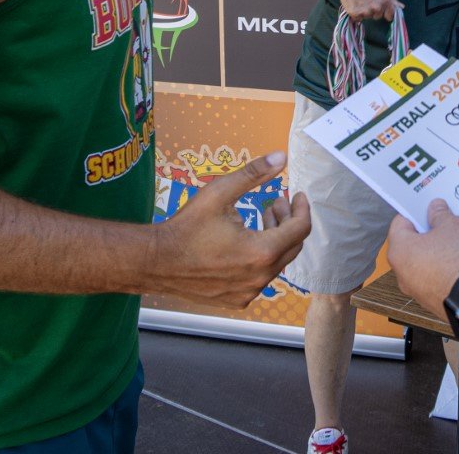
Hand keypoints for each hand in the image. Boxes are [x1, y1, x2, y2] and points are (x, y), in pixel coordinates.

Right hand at [152, 151, 311, 307]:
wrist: (156, 261)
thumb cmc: (187, 226)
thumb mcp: (221, 192)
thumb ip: (254, 174)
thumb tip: (281, 157)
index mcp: (262, 251)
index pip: (300, 228)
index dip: (302, 208)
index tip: (297, 195)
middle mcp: (260, 277)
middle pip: (292, 247)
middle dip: (288, 221)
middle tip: (275, 204)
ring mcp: (249, 292)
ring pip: (276, 263)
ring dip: (274, 239)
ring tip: (261, 219)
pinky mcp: (237, 300)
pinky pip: (260, 278)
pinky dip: (260, 259)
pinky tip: (244, 244)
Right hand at [336, 0, 400, 20]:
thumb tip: (401, 6)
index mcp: (386, 0)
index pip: (390, 15)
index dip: (385, 12)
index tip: (381, 9)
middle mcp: (377, 7)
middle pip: (378, 16)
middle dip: (373, 10)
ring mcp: (366, 11)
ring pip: (368, 17)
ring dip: (364, 11)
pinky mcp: (356, 14)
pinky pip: (358, 18)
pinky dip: (355, 13)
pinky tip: (353, 3)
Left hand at [387, 199, 458, 312]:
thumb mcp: (453, 226)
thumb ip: (440, 215)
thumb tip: (435, 208)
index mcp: (400, 251)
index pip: (400, 223)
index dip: (417, 213)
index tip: (431, 209)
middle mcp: (402, 274)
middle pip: (412, 245)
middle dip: (430, 234)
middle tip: (448, 225)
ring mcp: (417, 292)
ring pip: (424, 264)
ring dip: (438, 253)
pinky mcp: (433, 303)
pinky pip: (435, 280)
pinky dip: (445, 271)